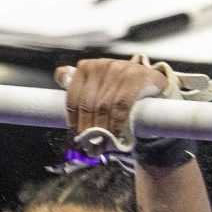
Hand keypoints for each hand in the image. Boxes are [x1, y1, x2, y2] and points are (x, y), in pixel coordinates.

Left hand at [53, 57, 167, 152]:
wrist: (152, 83)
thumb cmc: (121, 88)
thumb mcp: (99, 84)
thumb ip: (80, 83)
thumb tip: (59, 74)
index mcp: (86, 67)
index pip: (73, 98)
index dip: (73, 120)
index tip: (76, 136)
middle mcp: (101, 65)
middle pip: (88, 104)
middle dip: (88, 129)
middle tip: (90, 147)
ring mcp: (119, 69)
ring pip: (104, 107)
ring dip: (102, 130)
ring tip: (103, 145)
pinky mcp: (136, 77)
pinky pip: (121, 105)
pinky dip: (117, 123)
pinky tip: (116, 135)